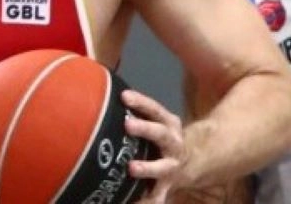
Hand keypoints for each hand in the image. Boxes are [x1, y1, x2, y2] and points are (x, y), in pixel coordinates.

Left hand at [123, 89, 186, 203]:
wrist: (187, 163)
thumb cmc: (160, 139)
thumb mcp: (157, 123)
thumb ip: (137, 114)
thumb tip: (103, 99)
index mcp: (169, 124)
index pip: (155, 109)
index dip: (141, 102)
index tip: (124, 96)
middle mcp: (173, 143)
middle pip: (161, 134)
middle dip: (145, 129)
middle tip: (127, 124)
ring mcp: (170, 167)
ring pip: (161, 167)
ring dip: (147, 167)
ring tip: (131, 168)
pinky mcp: (165, 187)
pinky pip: (156, 197)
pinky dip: (146, 201)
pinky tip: (133, 203)